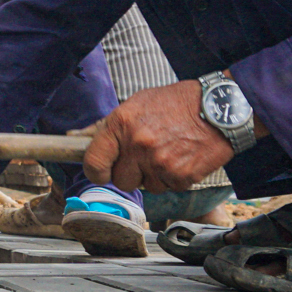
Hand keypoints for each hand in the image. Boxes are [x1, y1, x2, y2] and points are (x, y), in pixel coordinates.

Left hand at [82, 80, 233, 192]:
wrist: (220, 108)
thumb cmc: (175, 104)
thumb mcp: (136, 104)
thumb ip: (106, 127)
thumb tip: (71, 137)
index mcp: (122, 123)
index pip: (94, 162)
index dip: (96, 171)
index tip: (102, 171)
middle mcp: (138, 145)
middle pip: (120, 181)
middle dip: (131, 173)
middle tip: (144, 156)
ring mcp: (160, 163)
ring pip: (146, 186)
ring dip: (154, 175)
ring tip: (168, 151)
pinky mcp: (181, 177)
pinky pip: (168, 187)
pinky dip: (175, 178)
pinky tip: (182, 157)